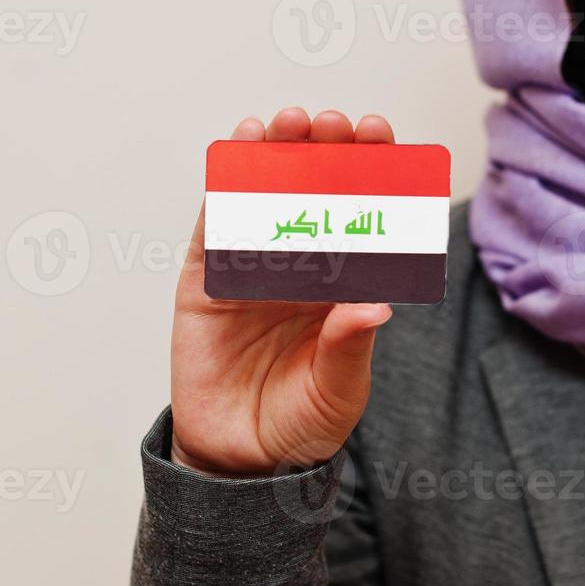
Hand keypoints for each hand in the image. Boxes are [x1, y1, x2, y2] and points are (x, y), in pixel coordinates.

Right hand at [169, 108, 395, 476]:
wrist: (239, 462)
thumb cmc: (301, 424)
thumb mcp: (338, 391)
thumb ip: (350, 347)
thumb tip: (375, 307)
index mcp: (344, 285)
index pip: (361, 215)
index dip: (371, 173)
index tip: (379, 138)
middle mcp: (301, 268)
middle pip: (314, 194)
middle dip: (325, 153)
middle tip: (335, 125)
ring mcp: (251, 271)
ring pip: (265, 198)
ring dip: (276, 155)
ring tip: (289, 123)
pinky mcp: (205, 282)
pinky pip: (215, 226)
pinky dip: (225, 187)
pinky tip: (239, 149)